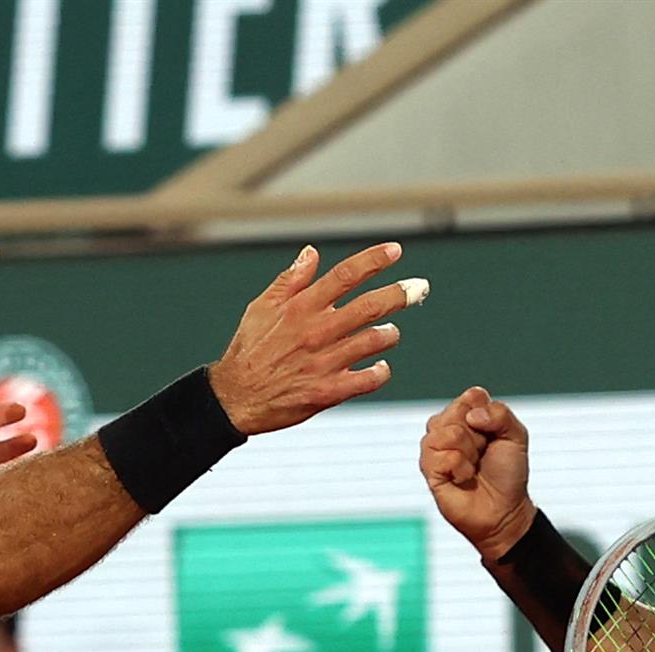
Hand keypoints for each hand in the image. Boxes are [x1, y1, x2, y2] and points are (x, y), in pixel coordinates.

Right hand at [208, 242, 419, 434]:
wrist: (234, 398)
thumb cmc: (248, 350)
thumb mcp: (261, 307)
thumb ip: (290, 280)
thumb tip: (312, 252)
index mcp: (300, 307)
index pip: (344, 276)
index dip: (373, 261)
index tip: (395, 251)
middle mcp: (316, 331)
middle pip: (369, 306)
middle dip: (399, 294)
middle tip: (419, 288)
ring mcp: (324, 362)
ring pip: (373, 341)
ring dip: (388, 335)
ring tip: (390, 333)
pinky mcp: (328, 391)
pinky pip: (368, 379)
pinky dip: (380, 371)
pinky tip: (380, 367)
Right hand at [420, 386, 536, 559]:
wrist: (503, 509)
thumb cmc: (507, 474)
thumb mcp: (517, 437)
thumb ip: (501, 414)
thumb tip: (472, 416)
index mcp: (469, 415)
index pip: (471, 395)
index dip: (487, 415)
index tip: (494, 436)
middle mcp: (448, 427)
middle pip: (457, 411)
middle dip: (479, 436)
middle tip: (483, 453)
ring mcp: (435, 447)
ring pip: (448, 433)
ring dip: (469, 453)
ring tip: (473, 467)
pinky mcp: (428, 468)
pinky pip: (442, 456)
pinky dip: (460, 469)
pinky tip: (462, 478)